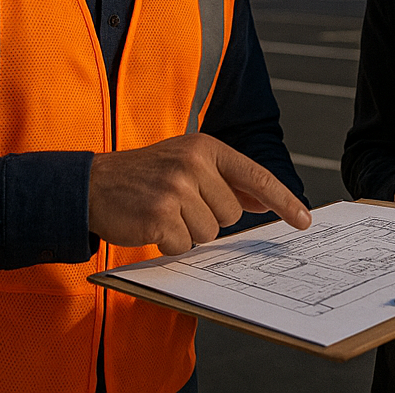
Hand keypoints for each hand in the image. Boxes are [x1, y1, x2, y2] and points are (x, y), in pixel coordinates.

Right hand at [88, 133, 310, 255]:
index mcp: (204, 147)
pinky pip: (183, 246)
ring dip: (186, 231)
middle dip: (207, 218)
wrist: (91, 184)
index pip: (255, 175)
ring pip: (209, 234)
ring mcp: (176, 189)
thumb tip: (262, 200)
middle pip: (230, 215)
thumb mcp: (186, 163)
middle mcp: (193, 164)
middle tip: (177, 204)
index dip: (283, 200)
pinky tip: (150, 224)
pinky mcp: (159, 215)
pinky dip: (167, 242)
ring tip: (162, 212)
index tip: (303, 220)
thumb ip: (225, 180)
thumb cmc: (143, 175)